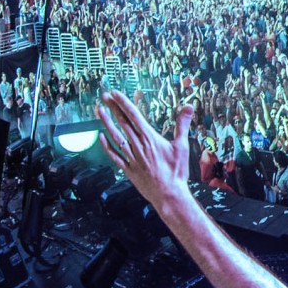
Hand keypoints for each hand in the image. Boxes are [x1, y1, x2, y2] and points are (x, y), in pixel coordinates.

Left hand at [96, 90, 194, 208]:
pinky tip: (101, 136)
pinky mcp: (127, 168)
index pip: (134, 116)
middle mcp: (137, 145)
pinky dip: (106, 145)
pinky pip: (114, 154)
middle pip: (122, 123)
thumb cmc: (177, 171)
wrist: (168, 193)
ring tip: (99, 111)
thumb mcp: (182, 145)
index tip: (115, 93)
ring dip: (106, 122)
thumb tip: (188, 106)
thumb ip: (183, 124)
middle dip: (112, 108)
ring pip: (115, 136)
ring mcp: (130, 157)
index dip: (123, 103)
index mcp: (150, 138)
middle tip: (104, 96)